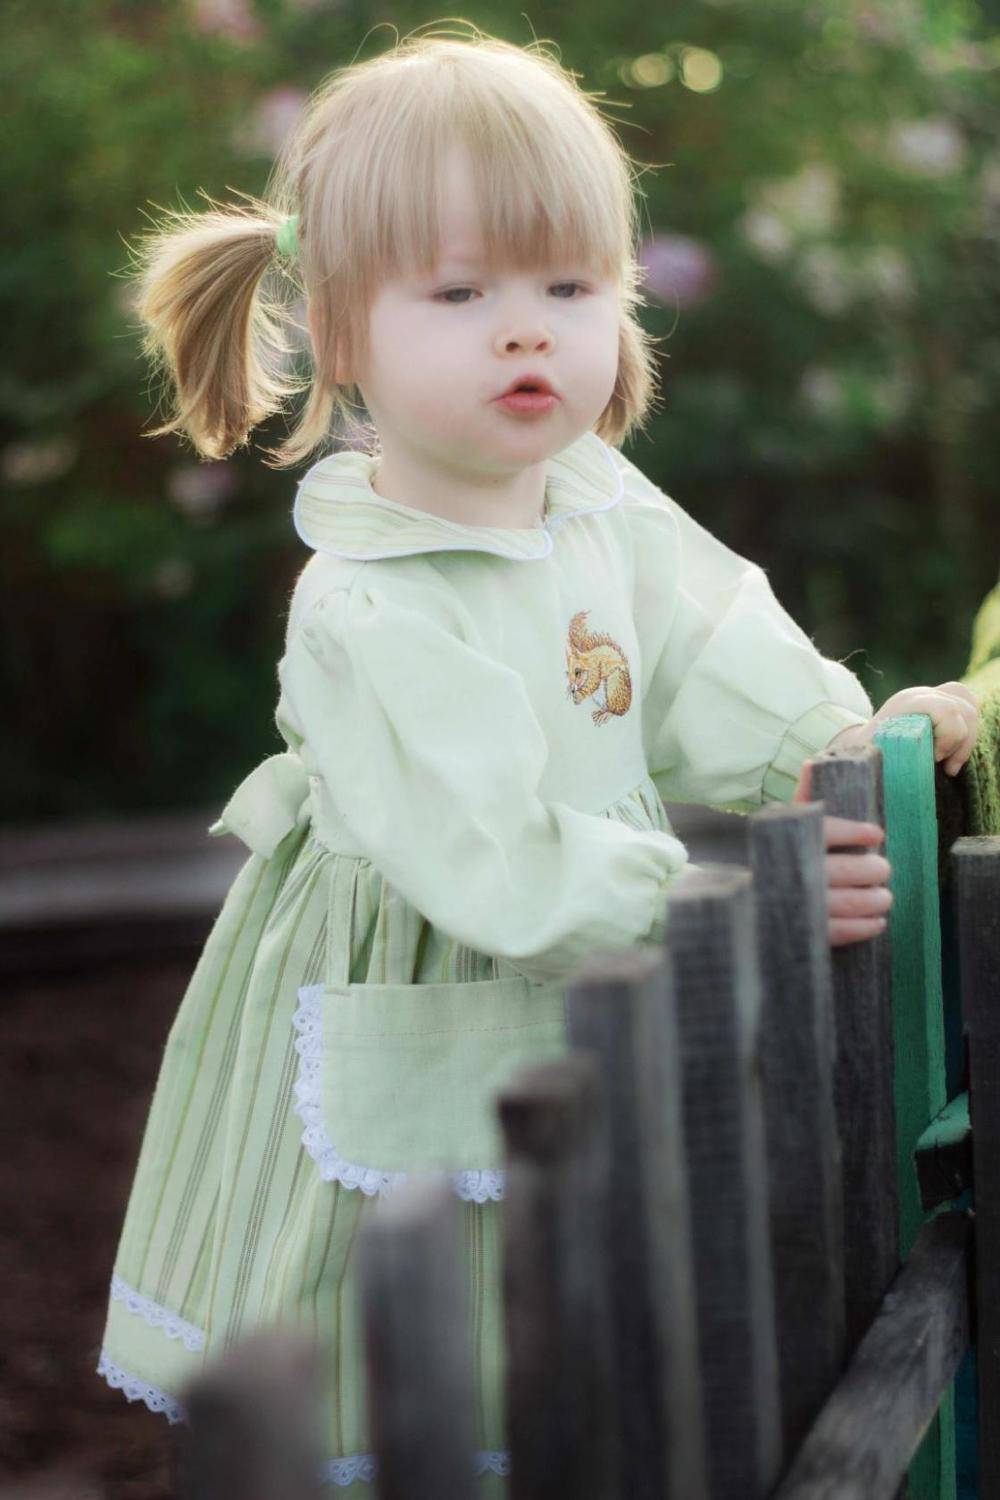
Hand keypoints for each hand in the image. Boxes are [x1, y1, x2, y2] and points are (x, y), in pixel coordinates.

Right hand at [792, 761, 892, 946]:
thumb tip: (811, 763)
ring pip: (841, 904)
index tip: (875, 834)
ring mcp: (797, 905)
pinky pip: (836, 932)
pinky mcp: (803, 932)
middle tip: (883, 868)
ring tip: (885, 897)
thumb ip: (802, 798)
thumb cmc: (776, 856)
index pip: (823, 831)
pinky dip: (861, 928)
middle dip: (868, 870)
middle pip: (837, 871)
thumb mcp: (783, 825)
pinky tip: (877, 922)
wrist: (745, 902)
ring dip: (870, 900)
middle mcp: (792, 872)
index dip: (852, 832)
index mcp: (788, 840)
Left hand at [826, 682, 980, 776]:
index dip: (948, 737)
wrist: (860, 742)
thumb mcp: (868, 756)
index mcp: (905, 704)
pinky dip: (968, 731)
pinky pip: (968, 706)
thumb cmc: (864, 753)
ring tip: (949, 766)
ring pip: (969, 708)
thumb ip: (876, 760)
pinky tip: (955, 754)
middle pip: (963, 710)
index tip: (935, 760)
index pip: (945, 710)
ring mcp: (932, 696)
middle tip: (943, 766)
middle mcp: (920, 694)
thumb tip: (869, 775)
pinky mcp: (941, 703)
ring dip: (966, 740)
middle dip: (959, 742)